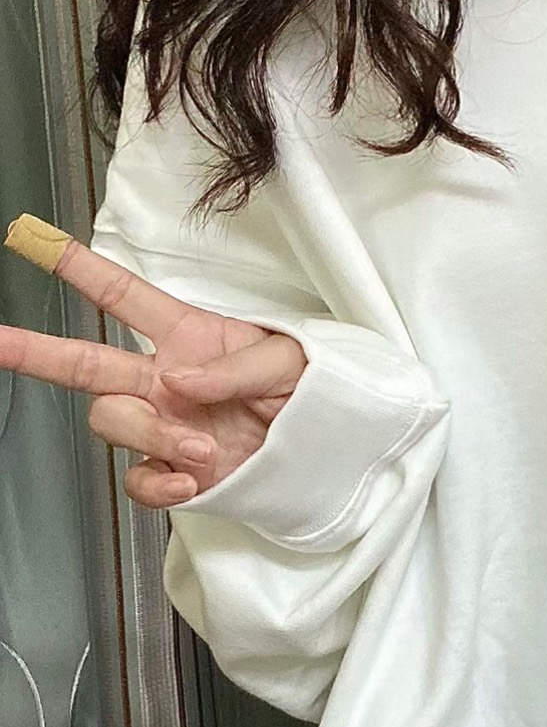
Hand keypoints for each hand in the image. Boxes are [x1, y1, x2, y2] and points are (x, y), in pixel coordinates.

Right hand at [1, 229, 307, 509]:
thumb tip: (179, 380)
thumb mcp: (292, 361)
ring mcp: (163, 425)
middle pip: (83, 361)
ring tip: (202, 446)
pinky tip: (190, 480)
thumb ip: (236, 367)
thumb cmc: (313, 392)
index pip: (123, 297)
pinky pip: (138, 479)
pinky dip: (158, 485)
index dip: (80, 269)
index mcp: (188, 337)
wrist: (331, 453)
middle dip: (34, 350)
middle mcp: (163, 379)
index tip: (36, 241)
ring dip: (149, 433)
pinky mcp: (173, 472)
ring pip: (111, 421)